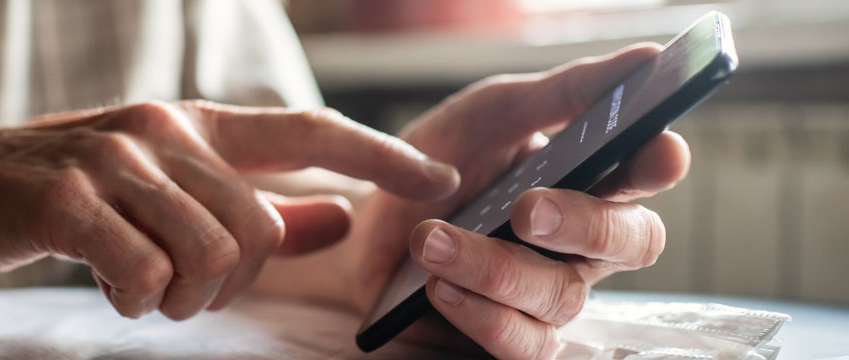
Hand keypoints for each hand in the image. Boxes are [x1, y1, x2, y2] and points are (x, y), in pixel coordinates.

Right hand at [0, 100, 459, 319]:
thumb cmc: (75, 194)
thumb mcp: (169, 188)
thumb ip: (258, 203)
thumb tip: (339, 222)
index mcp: (196, 123)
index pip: (309, 130)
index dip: (380, 154)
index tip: (440, 180)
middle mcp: (165, 130)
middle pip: (260, 228)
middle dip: (232, 283)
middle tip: (181, 288)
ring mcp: (117, 160)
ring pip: (210, 255)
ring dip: (181, 296)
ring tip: (142, 286)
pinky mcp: (70, 199)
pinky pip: (144, 274)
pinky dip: (135, 299)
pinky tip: (108, 285)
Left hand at [253, 43, 686, 356]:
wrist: (365, 227)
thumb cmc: (437, 165)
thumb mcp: (491, 115)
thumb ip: (562, 93)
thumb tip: (646, 60)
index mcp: (587, 179)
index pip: (645, 173)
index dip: (658, 164)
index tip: (656, 151)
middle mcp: (580, 242)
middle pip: (630, 242)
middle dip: (583, 223)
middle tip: (526, 207)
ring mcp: (549, 294)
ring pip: (563, 296)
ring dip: (496, 266)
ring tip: (432, 238)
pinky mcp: (513, 338)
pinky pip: (524, 345)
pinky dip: (480, 315)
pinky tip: (439, 287)